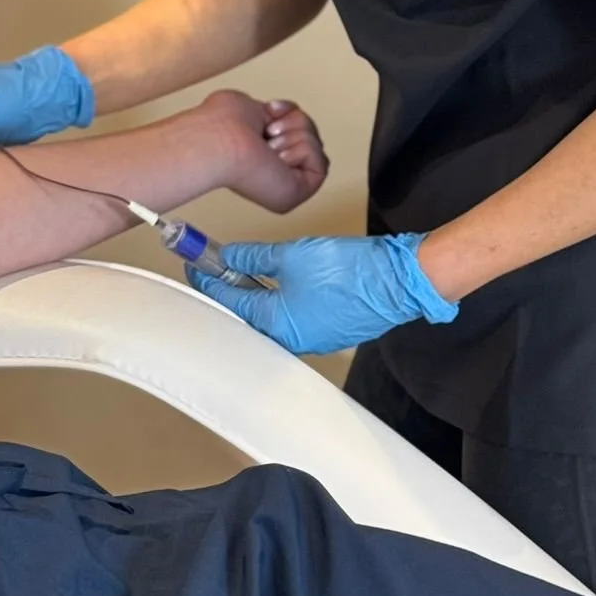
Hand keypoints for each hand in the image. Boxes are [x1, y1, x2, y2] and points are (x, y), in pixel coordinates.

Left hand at [188, 233, 458, 355]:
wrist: (400, 280)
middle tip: (213, 266)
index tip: (195, 263)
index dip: (209, 278)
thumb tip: (230, 257)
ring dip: (254, 294)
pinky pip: (292, 317)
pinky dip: (277, 299)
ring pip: (270, 316)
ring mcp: (312, 338)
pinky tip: (274, 283)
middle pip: (247, 313)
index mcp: (276, 325)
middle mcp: (291, 340)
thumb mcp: (291, 255)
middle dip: (229, 289)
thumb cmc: (351, 271)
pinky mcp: (329, 330)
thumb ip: (254, 258)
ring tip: (240, 272)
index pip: (230, 300)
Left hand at [199, 90, 328, 214]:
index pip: (297, 129)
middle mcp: (275, 170)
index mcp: (263, 153)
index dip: (289, 115)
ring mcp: (287, 183)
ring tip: (269, 147)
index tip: (270, 110)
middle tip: (268, 133)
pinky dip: (301, 151)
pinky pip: (321, 162)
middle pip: (311, 135)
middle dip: (293, 124)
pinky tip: (279, 158)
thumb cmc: (224, 125)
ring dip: (293, 137)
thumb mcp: (254, 109)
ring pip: (316, 146)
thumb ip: (275, 116)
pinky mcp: (299, 192)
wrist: (223, 139)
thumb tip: (283, 116)